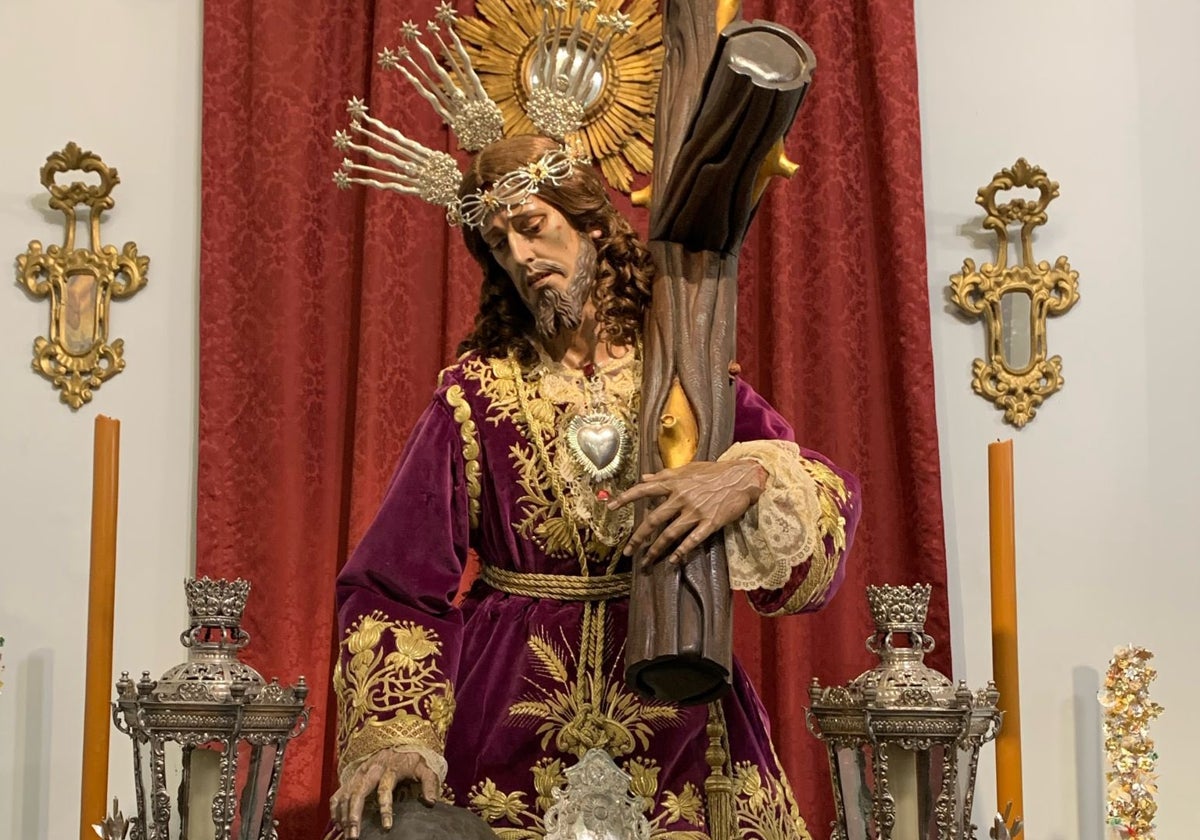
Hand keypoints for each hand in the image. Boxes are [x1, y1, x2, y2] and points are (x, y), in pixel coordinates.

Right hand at [329, 748, 438, 837]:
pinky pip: (339, 792)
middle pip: (358, 793)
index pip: (385, 790)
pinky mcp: (353, 776)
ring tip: (346, 834)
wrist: (400, 742)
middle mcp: (371, 769)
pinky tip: (337, 823)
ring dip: (343, 815)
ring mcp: (359, 773)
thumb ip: (430, 783)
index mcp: (390, 768)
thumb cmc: (413, 759)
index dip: (385, 809)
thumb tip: (431, 802)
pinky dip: (336, 808)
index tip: (387, 827)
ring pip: (346, 794)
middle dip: (354, 815)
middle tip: (354, 836)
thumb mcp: (426, 768)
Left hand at [608, 459, 767, 567]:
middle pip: (653, 519)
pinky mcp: (710, 523)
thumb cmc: (714, 472)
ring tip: (647, 561)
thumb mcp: (688, 469)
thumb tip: (643, 478)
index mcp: (674, 482)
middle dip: (638, 537)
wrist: (742, 477)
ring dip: (656, 549)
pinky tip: (672, 560)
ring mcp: (695, 511)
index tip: (611, 507)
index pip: (644, 490)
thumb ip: (664, 474)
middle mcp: (681, 497)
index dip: (626, 498)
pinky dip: (681, 552)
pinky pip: (692, 540)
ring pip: (669, 534)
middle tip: (628, 551)